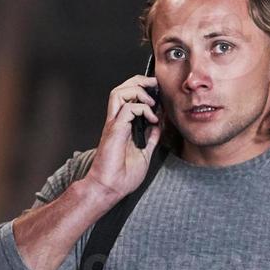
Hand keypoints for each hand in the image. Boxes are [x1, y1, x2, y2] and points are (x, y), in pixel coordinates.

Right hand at [86, 74, 161, 200]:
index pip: (128, 97)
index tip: (158, 93)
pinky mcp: (115, 130)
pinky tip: (152, 119)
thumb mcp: (145, 153)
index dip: (142, 89)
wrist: (111, 187)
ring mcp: (114, 125)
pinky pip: (127, 109)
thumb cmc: (123, 175)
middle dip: (139, 81)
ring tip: (152, 103)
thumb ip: (151, 138)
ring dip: (138, 92)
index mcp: (122, 126)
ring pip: (119, 92)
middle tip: (155, 86)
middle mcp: (116, 122)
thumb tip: (159, 124)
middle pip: (121, 89)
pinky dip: (142, 109)